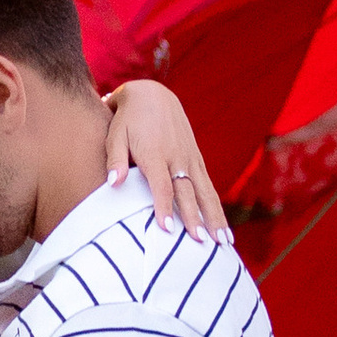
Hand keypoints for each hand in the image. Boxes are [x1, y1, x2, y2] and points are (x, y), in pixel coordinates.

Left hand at [104, 79, 221, 233]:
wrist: (152, 94)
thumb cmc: (127, 119)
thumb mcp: (115, 134)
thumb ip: (115, 159)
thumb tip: (113, 183)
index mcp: (155, 153)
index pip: (161, 185)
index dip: (164, 207)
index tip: (167, 229)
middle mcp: (176, 157)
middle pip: (188, 192)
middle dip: (195, 218)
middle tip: (201, 243)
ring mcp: (190, 158)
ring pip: (205, 192)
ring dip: (214, 217)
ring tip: (223, 242)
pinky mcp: (196, 159)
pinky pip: (208, 187)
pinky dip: (217, 208)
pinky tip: (223, 229)